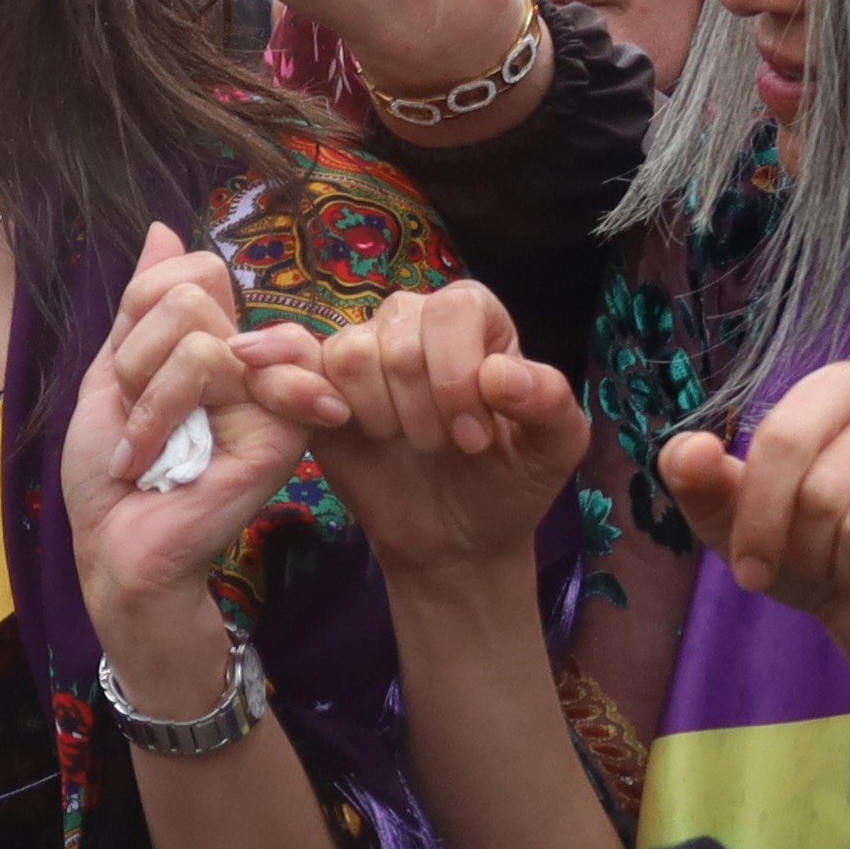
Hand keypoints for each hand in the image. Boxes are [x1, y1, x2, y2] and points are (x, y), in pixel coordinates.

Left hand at [62, 224, 323, 662]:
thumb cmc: (113, 473)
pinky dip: (163, 410)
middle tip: (137, 419)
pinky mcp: (283, 423)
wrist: (116, 548)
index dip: (136, 314)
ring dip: (144, 392)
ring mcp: (273, 389)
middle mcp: (255, 360)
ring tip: (147, 448)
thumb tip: (163, 226)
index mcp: (219, 342)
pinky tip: (169, 459)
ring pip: (195, 325)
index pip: (187, 270)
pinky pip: (216, 361)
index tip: (126, 382)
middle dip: (135, 358)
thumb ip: (140, 304)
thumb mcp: (111, 374)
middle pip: (188, 288)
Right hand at [274, 279, 582, 583]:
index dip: (457, 378)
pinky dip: (314, 403)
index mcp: (475, 317)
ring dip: (381, 417)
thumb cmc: (507, 482)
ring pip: (352, 355)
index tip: (474, 439)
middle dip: (422, 411)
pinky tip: (347, 429)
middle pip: (399, 338)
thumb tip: (500, 375)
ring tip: (407, 444)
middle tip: (443, 449)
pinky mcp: (318, 385)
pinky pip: (296, 370)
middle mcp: (414, 319)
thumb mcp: (553, 450)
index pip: (453, 311)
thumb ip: (550, 403)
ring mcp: (363, 349)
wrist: (454, 537)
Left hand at [656, 357, 849, 691]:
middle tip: (812, 565)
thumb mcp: (736, 522)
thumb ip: (700, 483)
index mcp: (838, 387)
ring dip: (848, 572)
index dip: (758, 520)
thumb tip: (688, 449)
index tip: (748, 571)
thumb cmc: (803, 545)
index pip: (782, 442)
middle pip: (824, 490)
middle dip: (803, 551)